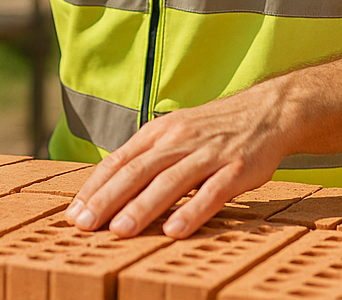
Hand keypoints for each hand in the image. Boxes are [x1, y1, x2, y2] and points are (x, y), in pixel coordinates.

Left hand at [65, 81, 289, 238]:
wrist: (266, 110)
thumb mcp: (175, 133)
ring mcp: (208, 154)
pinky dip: (192, 211)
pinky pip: (212, 191)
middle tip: (85, 225)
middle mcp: (179, 140)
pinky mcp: (237, 168)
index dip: (95, 186)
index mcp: (160, 132)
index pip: (119, 160)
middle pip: (137, 171)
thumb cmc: (213, 129)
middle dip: (107, 199)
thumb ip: (147, 157)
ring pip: (169, 181)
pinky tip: (175, 230)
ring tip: (120, 231)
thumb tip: (110, 189)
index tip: (74, 213)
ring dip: (143, 207)